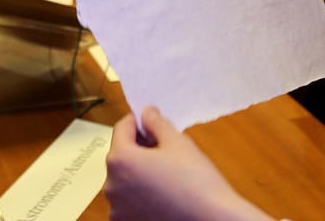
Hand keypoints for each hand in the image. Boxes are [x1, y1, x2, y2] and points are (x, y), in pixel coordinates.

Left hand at [105, 107, 266, 220]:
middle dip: (139, 147)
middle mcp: (112, 185)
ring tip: (165, 172)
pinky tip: (162, 191)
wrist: (212, 220)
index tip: (149, 120)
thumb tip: (146, 113)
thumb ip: (156, 122)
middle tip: (163, 146)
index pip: (121, 128)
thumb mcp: (177, 142)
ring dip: (138, 170)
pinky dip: (139, 193)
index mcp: (120, 160)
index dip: (137, 120)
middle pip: (121, 155)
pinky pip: (128, 199)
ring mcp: (118, 207)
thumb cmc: (197, 184)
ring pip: (124, 178)